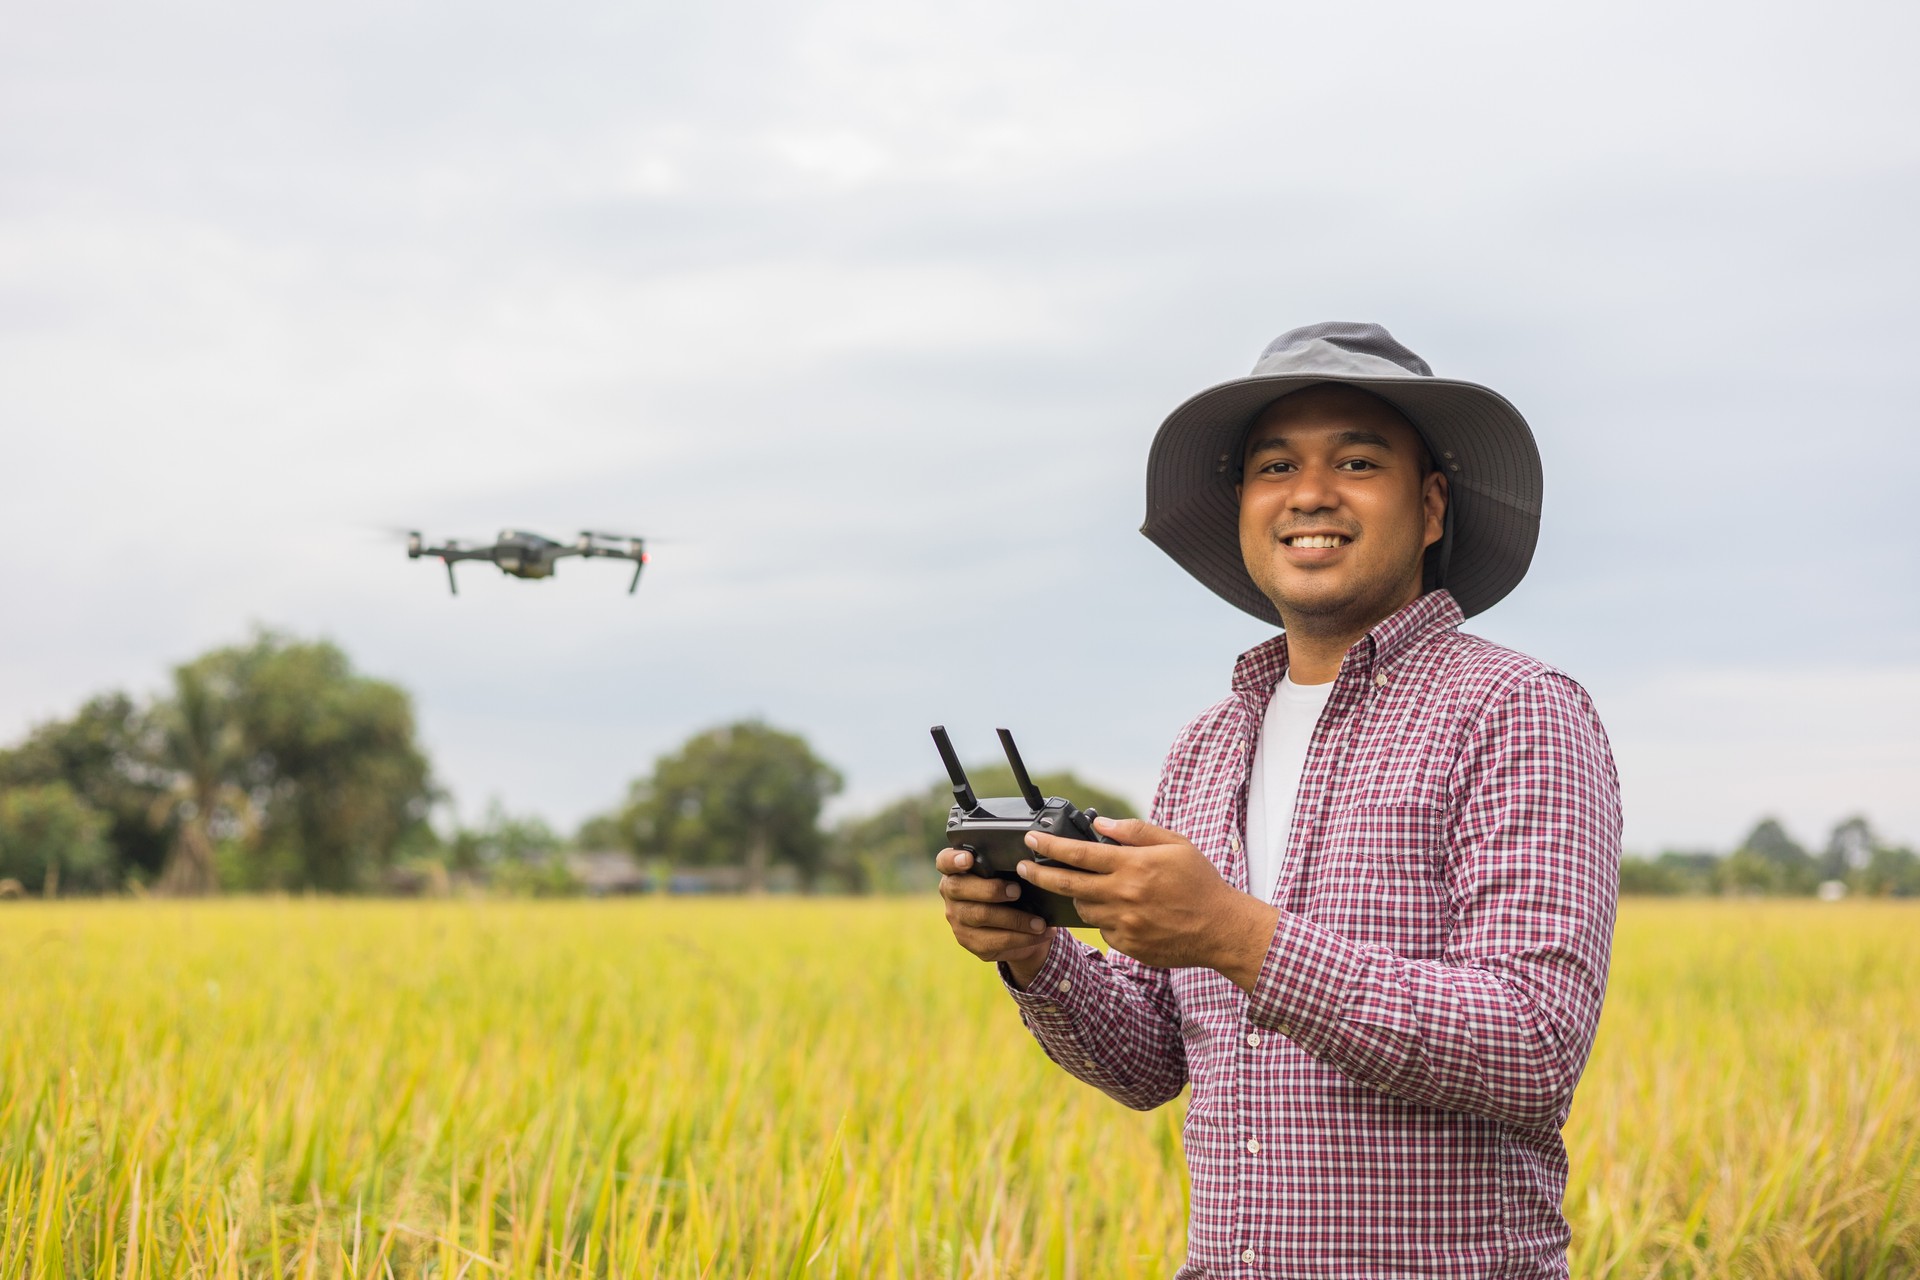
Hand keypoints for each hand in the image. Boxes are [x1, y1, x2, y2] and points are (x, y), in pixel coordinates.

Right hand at [936, 847, 1053, 986]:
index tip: (968, 858)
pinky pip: (994, 941)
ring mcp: (957, 919)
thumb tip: (1030, 865)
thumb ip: (1008, 866)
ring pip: (980, 916)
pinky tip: (1040, 935)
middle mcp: (951, 894)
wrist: (1016, 923)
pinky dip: (1022, 938)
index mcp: (956, 870)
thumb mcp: (1008, 874)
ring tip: (1039, 922)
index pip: (945, 861)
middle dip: (991, 889)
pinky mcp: (970, 941)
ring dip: (1015, 919)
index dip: (954, 860)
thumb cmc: (1011, 887)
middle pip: (960, 888)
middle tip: (1017, 891)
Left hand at [1019, 816, 1278, 989]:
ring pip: (1083, 908)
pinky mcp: (1127, 945)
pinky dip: (1104, 917)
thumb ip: (1136, 832)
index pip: (1079, 854)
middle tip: (1023, 867)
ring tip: (1091, 887)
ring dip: (1079, 896)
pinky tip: (1122, 911)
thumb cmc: (1200, 883)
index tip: (1031, 839)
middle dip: (1039, 874)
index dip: (1050, 846)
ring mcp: (1124, 924)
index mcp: (1133, 866)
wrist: (1221, 929)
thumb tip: (1102, 824)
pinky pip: (1103, 929)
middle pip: (1067, 884)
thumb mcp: (1175, 844)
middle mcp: (1124, 895)